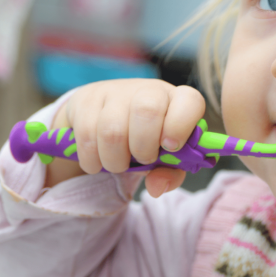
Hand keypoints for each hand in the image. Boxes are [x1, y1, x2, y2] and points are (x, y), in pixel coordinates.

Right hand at [45, 79, 205, 196]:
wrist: (107, 118)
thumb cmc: (148, 140)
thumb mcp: (166, 158)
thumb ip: (170, 174)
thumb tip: (157, 187)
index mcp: (178, 101)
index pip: (189, 101)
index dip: (181, 126)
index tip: (171, 148)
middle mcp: (149, 90)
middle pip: (147, 110)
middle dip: (144, 147)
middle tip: (142, 160)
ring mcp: (115, 91)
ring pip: (113, 129)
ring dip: (115, 160)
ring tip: (119, 165)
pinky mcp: (87, 98)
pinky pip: (86, 134)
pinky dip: (92, 159)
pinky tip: (97, 162)